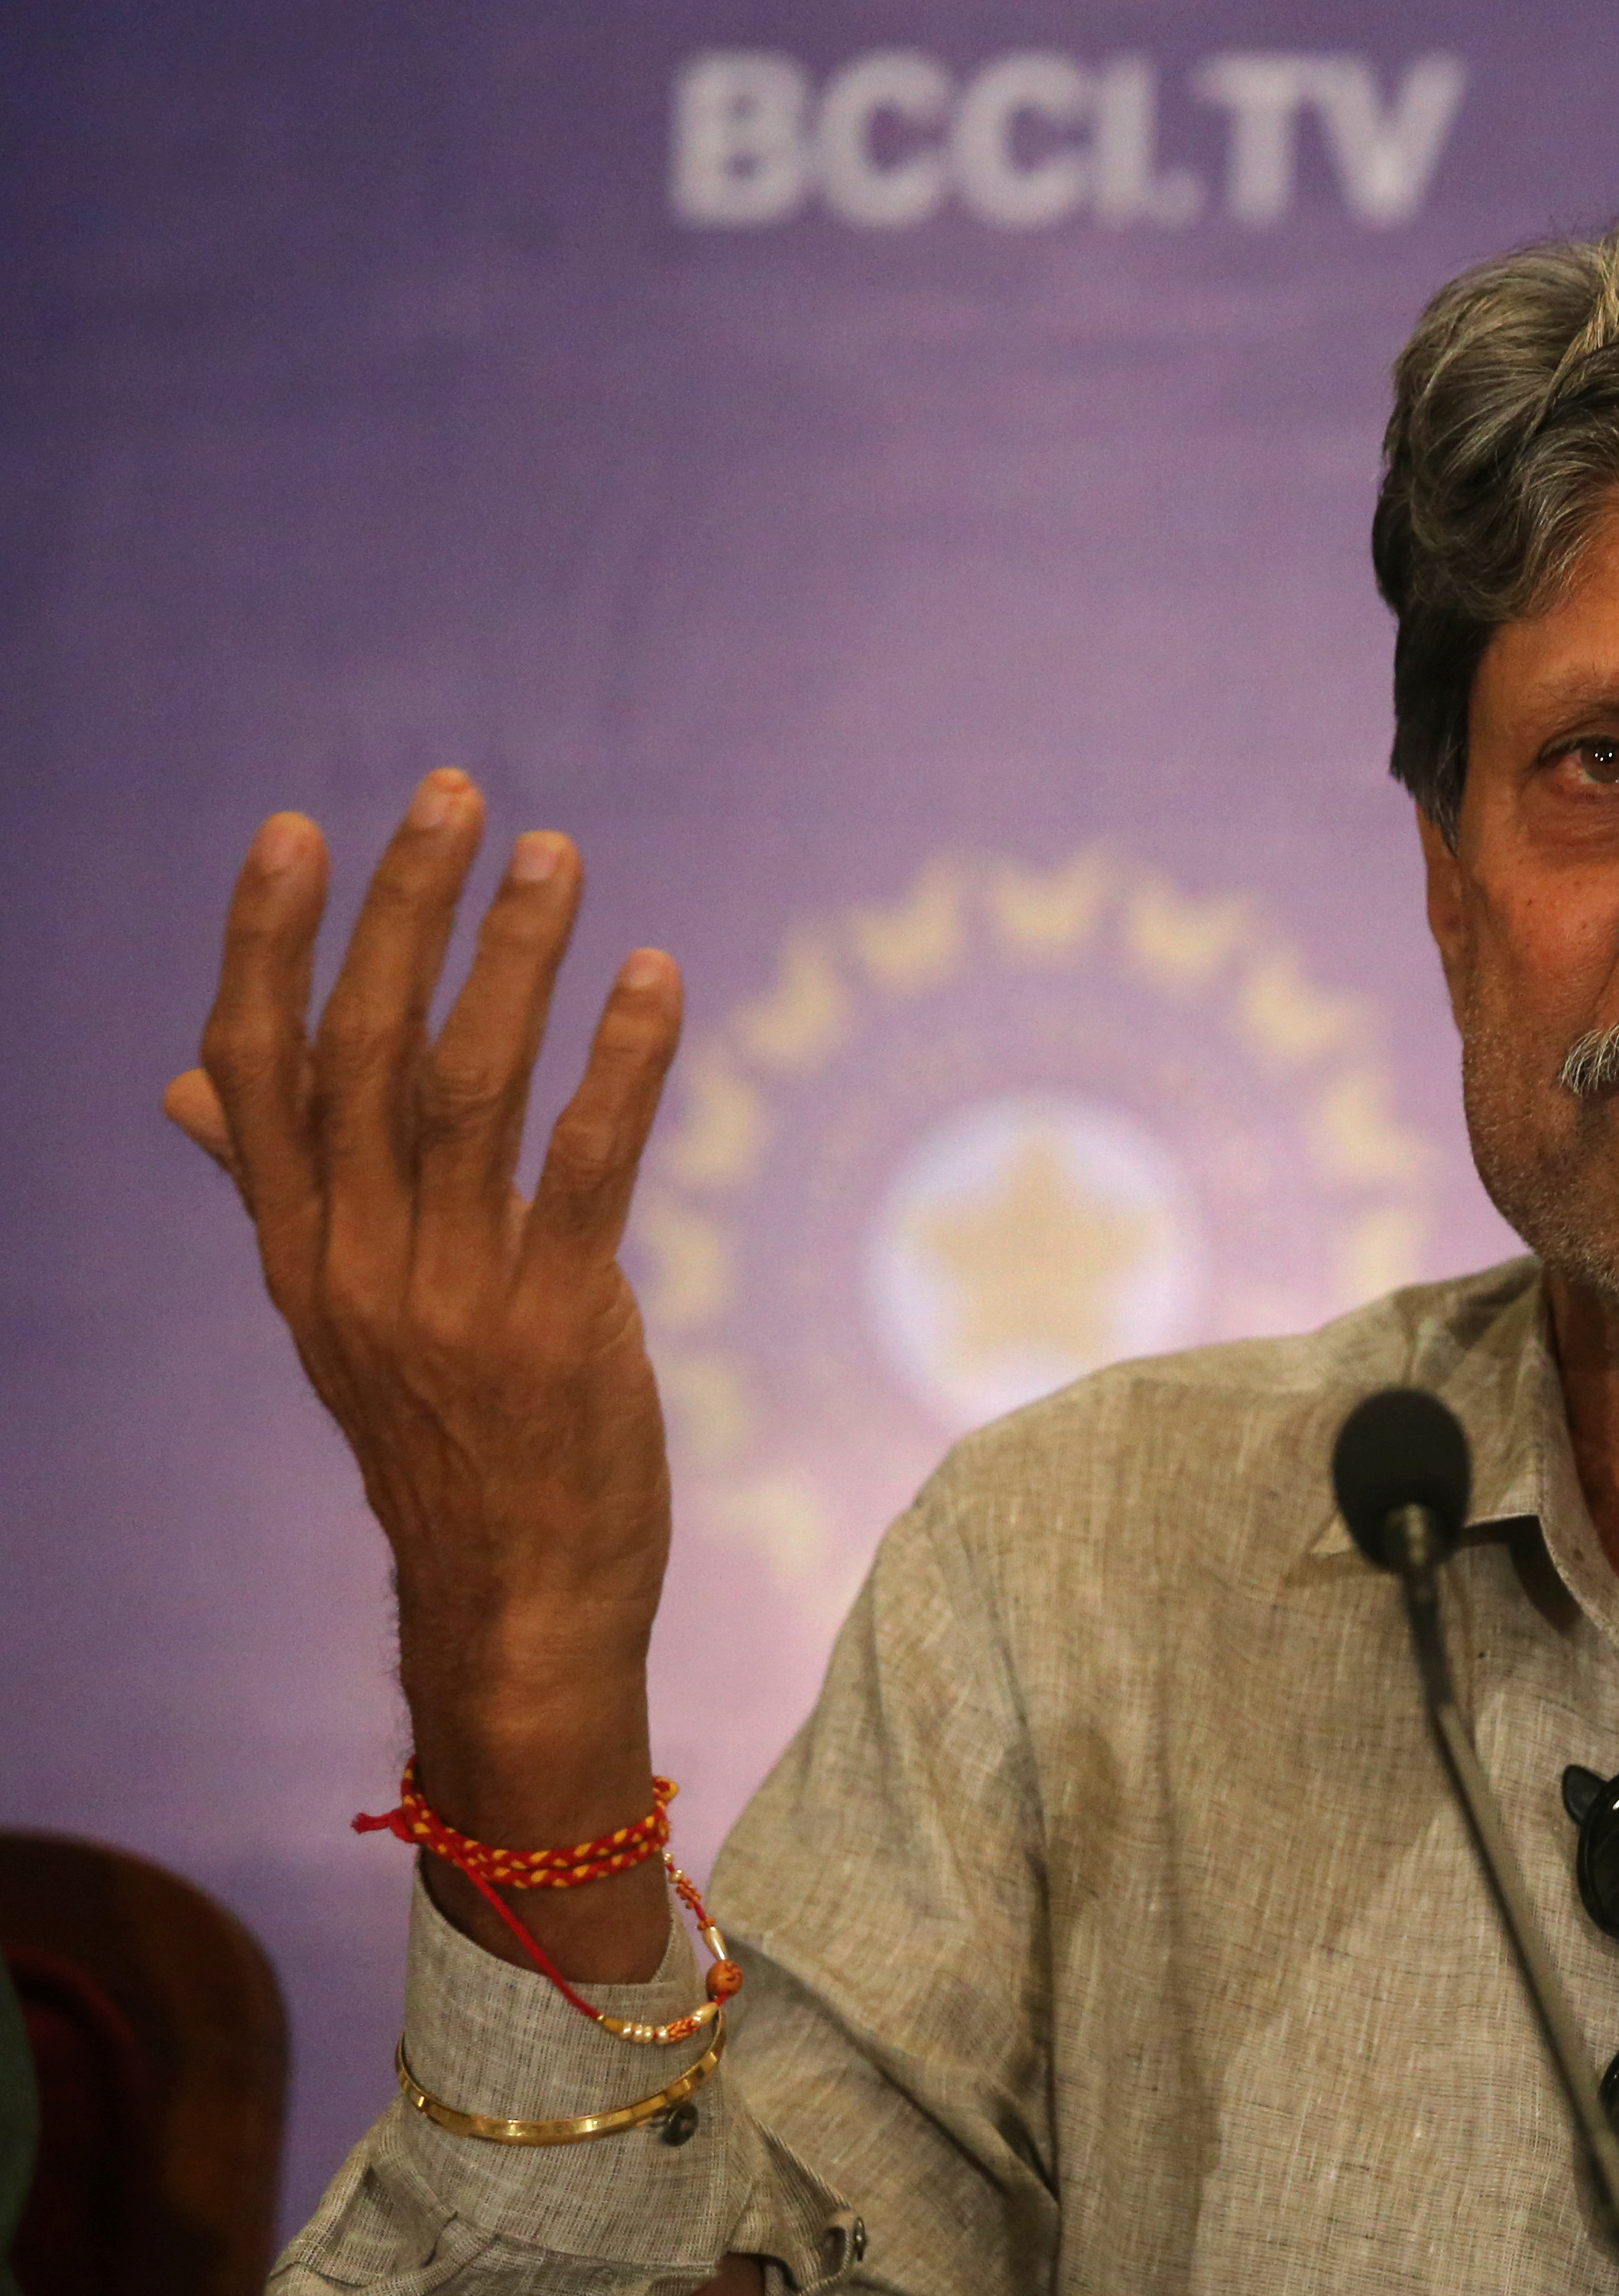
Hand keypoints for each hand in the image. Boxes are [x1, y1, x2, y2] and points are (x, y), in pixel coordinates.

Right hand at [167, 770, 685, 1974]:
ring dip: (513, 959)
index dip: (270, 943)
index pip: (258, 1068)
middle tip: (453, 795)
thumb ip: (275, 1187)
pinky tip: (655, 978)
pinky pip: (586, 1169)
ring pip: (468, 1089)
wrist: (511, 1599)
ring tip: (556, 855)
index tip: (296, 830)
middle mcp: (355, 1261)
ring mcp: (451, 1294)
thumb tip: (187, 1082)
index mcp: (299, 1248)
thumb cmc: (446, 1435)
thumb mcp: (339, 1312)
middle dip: (404, 911)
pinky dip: (622, 1066)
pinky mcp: (556, 1323)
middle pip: (363, 1051)